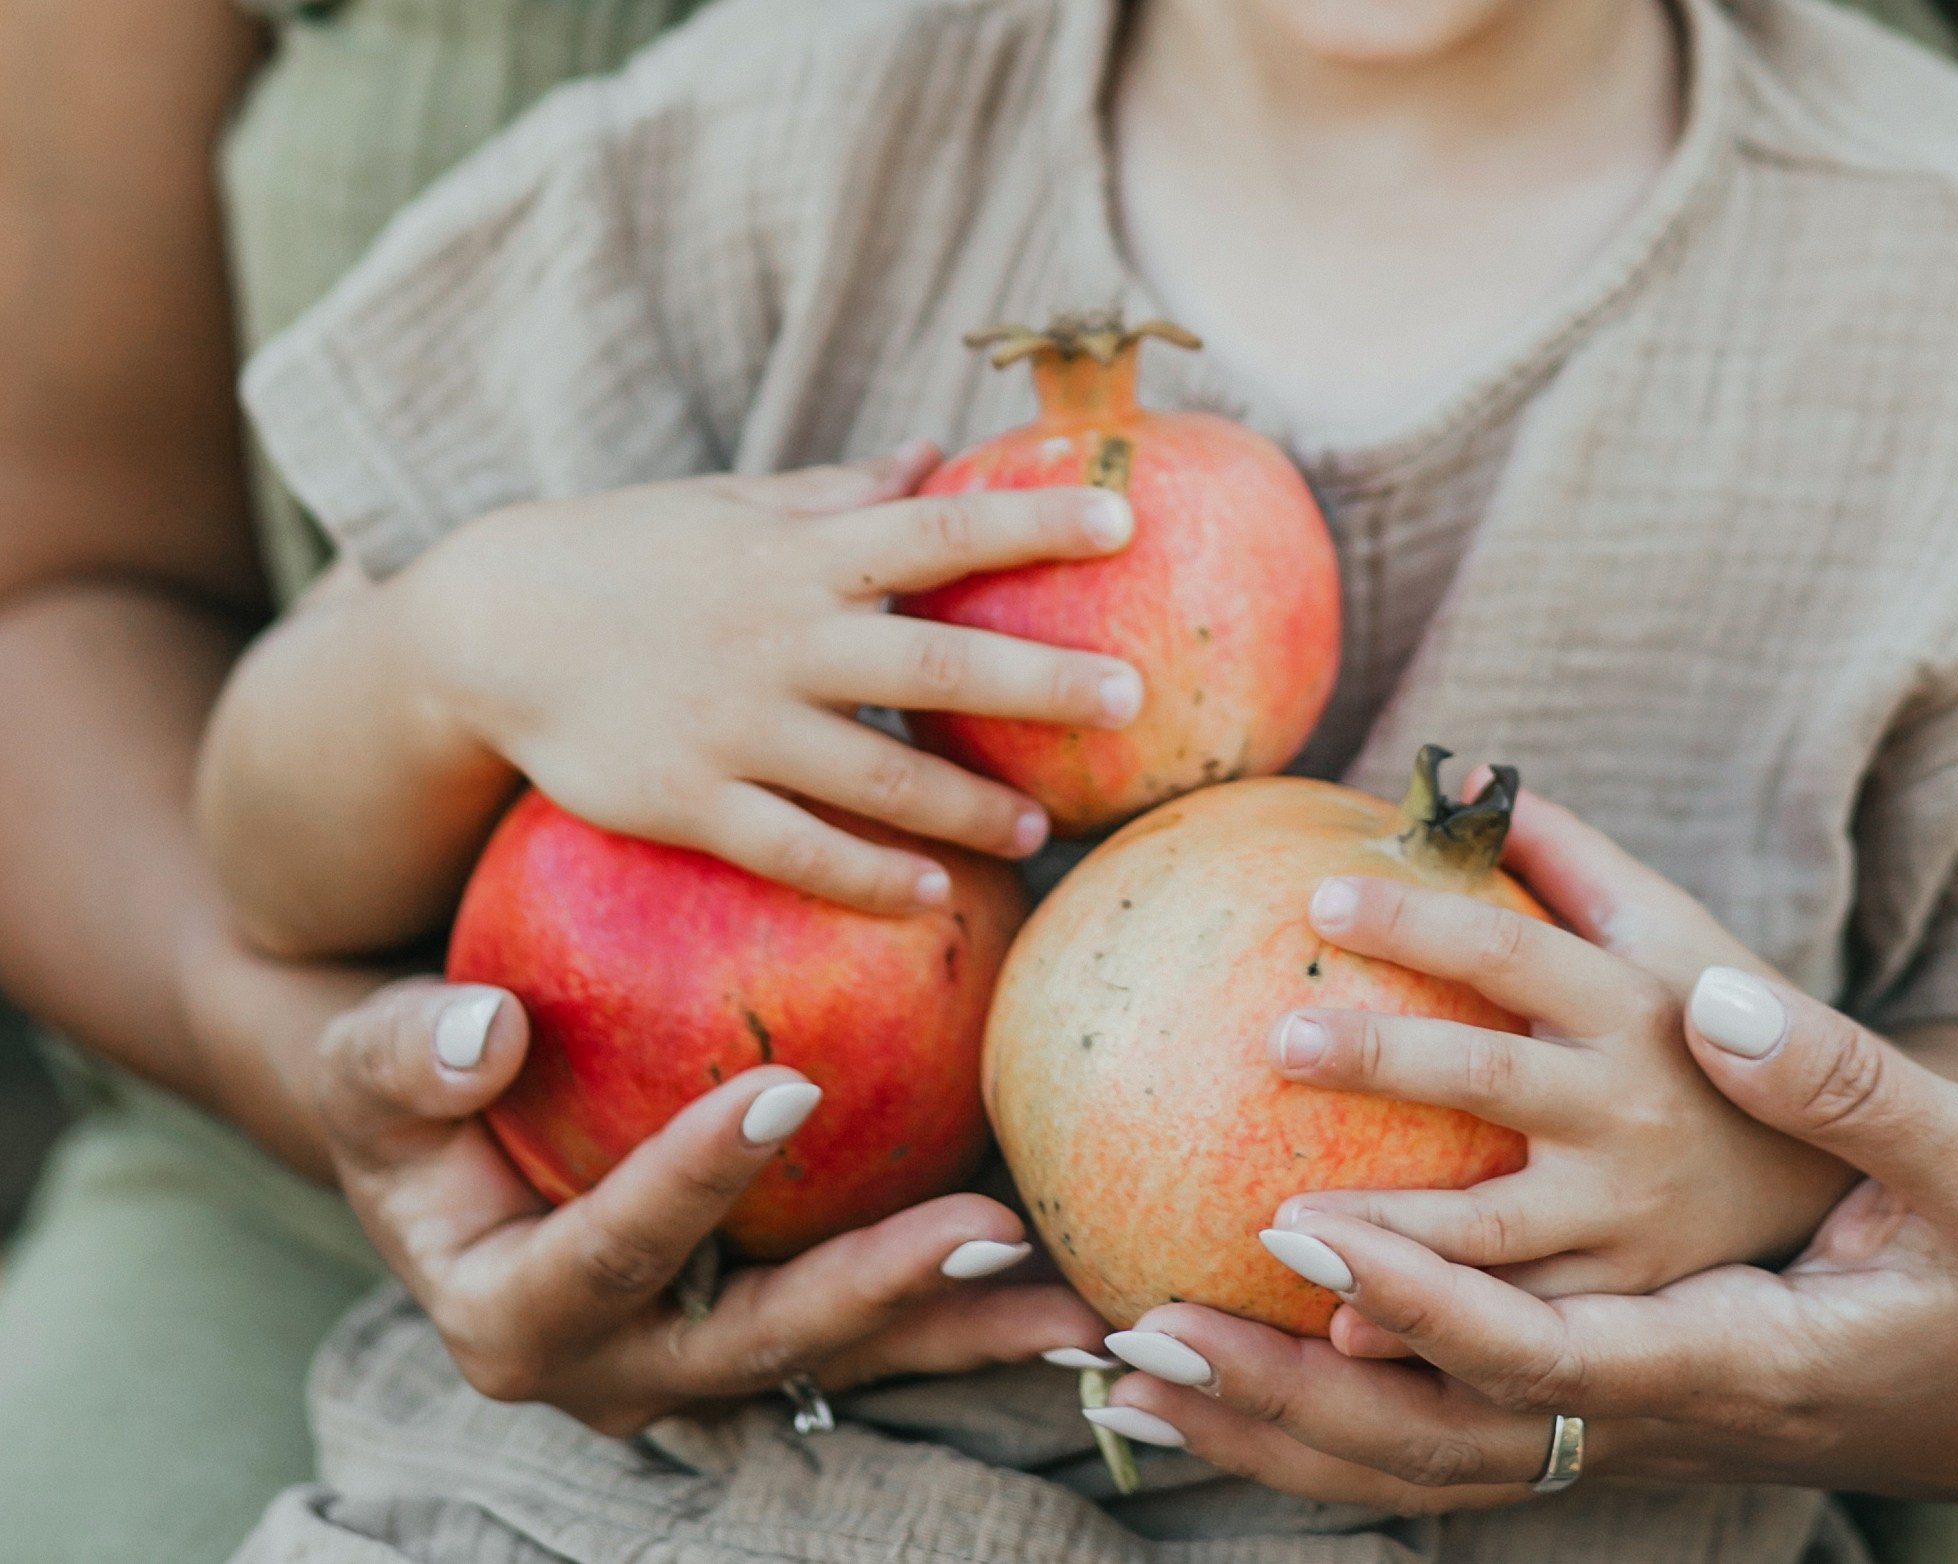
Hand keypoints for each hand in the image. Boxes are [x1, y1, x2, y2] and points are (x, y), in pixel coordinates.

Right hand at [317, 978, 1108, 1433]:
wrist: (450, 1157)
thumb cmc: (412, 1092)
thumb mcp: (373, 1066)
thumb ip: (409, 1054)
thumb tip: (486, 1028)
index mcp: (514, 1317)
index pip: (610, 1251)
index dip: (689, 1182)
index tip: (784, 1089)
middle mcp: (621, 1368)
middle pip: (762, 1341)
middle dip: (877, 1293)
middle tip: (988, 1229)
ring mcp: (706, 1365)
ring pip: (847, 1356)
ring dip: (962, 1327)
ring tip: (1080, 1298)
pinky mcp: (774, 1334)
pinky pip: (880, 1325)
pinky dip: (969, 1303)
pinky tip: (1068, 1268)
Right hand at [401, 445, 1142, 912]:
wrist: (487, 626)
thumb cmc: (630, 555)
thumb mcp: (732, 507)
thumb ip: (840, 492)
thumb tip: (938, 451)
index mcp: (798, 553)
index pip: (939, 529)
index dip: (1033, 523)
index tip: (1125, 522)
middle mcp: (777, 635)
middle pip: (932, 658)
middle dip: (1038, 678)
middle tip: (1130, 698)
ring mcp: (732, 723)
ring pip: (875, 771)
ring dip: (966, 804)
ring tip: (1039, 831)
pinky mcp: (686, 800)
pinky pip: (793, 848)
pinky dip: (865, 875)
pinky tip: (928, 895)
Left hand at [1088, 797, 1957, 1506]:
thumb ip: (1841, 1079)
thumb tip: (1714, 995)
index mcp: (1734, 1339)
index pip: (1552, 1336)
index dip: (1422, 1293)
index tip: (1296, 1225)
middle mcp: (1657, 1400)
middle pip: (1446, 1422)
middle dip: (1297, 1377)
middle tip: (1153, 1306)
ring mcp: (1625, 1430)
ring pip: (1428, 1465)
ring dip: (1275, 1426)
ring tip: (1127, 1372)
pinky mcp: (1603, 1423)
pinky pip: (1445, 1457)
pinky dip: (1322, 1435)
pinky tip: (1211, 1405)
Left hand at [1265, 785, 1854, 1297]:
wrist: (1846, 1184)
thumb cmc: (1720, 1035)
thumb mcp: (1676, 937)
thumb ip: (1574, 858)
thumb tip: (1468, 769)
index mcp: (1640, 1007)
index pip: (1514, 950)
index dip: (1423, 918)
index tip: (1320, 895)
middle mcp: (1633, 1113)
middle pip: (1490, 1077)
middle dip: (1382, 1056)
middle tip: (1275, 1038)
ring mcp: (1630, 1219)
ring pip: (1492, 1230)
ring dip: (1385, 1227)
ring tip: (1274, 1218)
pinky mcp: (1623, 1307)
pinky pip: (1514, 1326)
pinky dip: (1429, 1334)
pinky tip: (1334, 1332)